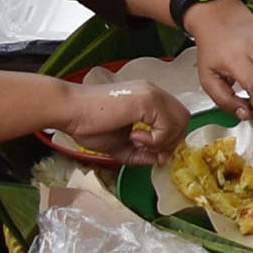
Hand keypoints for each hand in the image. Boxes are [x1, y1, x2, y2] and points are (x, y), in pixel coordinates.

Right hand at [62, 76, 192, 162]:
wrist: (69, 111)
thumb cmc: (88, 123)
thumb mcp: (120, 145)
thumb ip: (141, 153)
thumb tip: (161, 160)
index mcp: (148, 99)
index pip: (176, 118)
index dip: (170, 139)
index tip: (154, 153)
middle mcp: (154, 93)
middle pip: (184, 119)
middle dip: (171, 141)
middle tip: (150, 151)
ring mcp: (152, 94)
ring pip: (180, 121)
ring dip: (163, 141)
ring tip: (138, 142)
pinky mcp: (147, 100)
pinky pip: (167, 125)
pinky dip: (155, 139)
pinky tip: (134, 137)